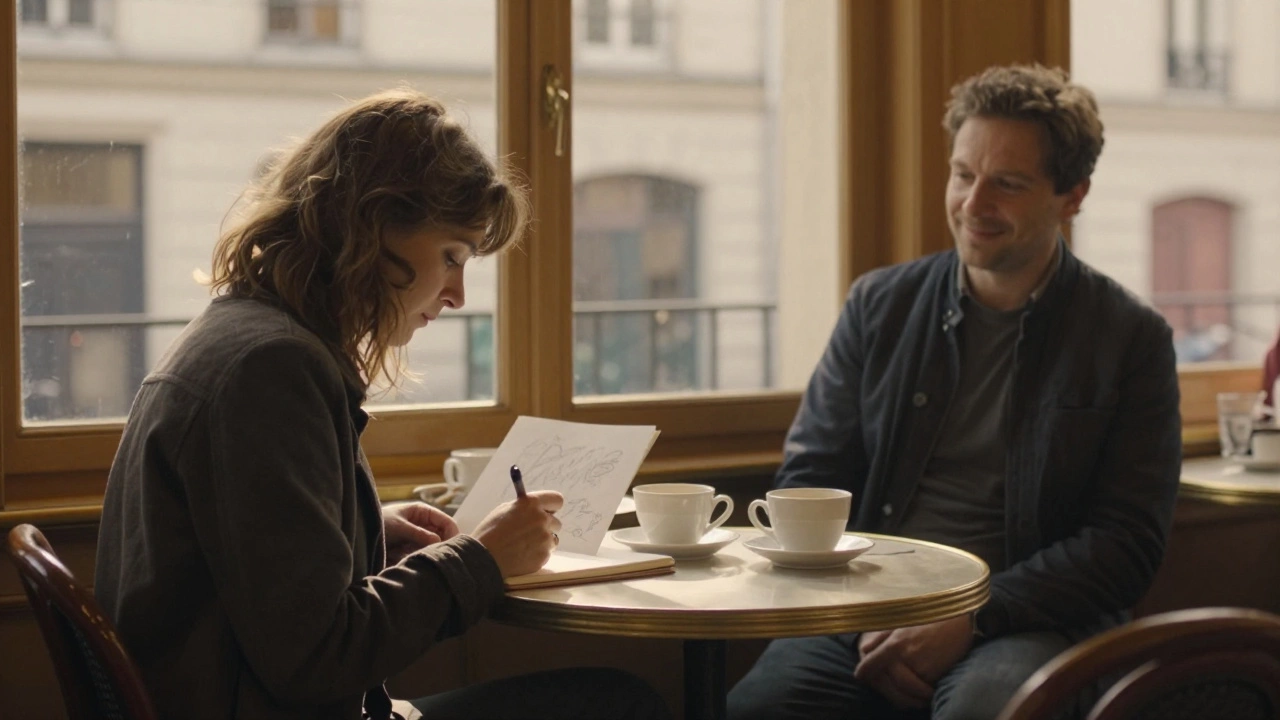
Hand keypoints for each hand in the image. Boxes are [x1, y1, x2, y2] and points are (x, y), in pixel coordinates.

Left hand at [383, 502, 458, 563]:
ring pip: (434, 547)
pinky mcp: (411, 550)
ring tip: (427, 560)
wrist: (360, 534)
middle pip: (442, 536)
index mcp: (423, 512)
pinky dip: (422, 558)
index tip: (452, 548)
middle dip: (442, 546)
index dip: (452, 534)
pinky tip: (419, 562)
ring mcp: (418, 537)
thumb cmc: (379, 523)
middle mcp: (424, 524)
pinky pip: (423, 554)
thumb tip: (439, 541)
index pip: (446, 522)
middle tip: (439, 557)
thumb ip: (419, 534)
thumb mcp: (399, 526)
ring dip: (431, 553)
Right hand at [471, 490, 563, 577]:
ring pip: (553, 539)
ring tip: (524, 545)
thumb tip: (537, 508)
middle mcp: (542, 519)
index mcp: (532, 503)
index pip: (557, 500)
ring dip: (543, 541)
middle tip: (531, 532)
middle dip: (546, 526)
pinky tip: (523, 554)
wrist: (483, 557)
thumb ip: (524, 507)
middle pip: (556, 522)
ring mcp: (544, 538)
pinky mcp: (544, 555)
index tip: (548, 511)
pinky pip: (546, 553)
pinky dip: (538, 554)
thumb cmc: (490, 532)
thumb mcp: (504, 510)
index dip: (552, 507)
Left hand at [853, 615, 973, 709]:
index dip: (863, 673)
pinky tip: (922, 693)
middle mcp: (904, 655)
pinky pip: (921, 691)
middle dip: (885, 690)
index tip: (862, 677)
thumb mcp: (902, 622)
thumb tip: (865, 650)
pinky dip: (919, 696)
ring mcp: (919, 666)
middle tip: (887, 689)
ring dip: (904, 697)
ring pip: (903, 691)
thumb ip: (882, 637)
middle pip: (886, 683)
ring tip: (907, 695)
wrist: (961, 622)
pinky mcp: (934, 674)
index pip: (870, 665)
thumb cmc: (931, 620)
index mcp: (893, 642)